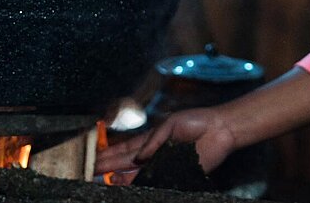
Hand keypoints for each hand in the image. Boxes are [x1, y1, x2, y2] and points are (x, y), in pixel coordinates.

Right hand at [95, 107, 236, 183]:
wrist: (219, 129)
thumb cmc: (196, 121)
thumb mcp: (170, 125)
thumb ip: (153, 141)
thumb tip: (138, 159)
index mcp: (151, 139)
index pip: (125, 149)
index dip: (109, 154)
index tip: (93, 159)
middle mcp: (154, 154)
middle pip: (126, 164)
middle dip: (107, 167)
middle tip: (90, 172)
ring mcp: (163, 165)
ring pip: (136, 176)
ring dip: (120, 179)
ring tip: (104, 182)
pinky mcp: (175, 174)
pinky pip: (156, 182)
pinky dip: (141, 185)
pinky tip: (127, 187)